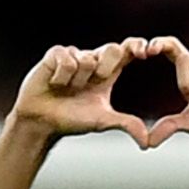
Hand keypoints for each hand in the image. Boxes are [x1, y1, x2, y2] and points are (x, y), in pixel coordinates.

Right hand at [10, 38, 149, 146]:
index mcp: (108, 72)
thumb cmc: (72, 119)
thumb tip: (146, 142)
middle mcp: (93, 60)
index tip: (144, 53)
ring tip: (67, 89)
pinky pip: (66, 60)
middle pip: (113, 49)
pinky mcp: (55, 55)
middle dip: (106, 67)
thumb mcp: (103, 121)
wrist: (42, 121)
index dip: (136, 46)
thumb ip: (126, 124)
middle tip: (95, 82)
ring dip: (78, 80)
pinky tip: (55, 84)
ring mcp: (74, 56)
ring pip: (87, 59)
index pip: (127, 51)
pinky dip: (62, 77)